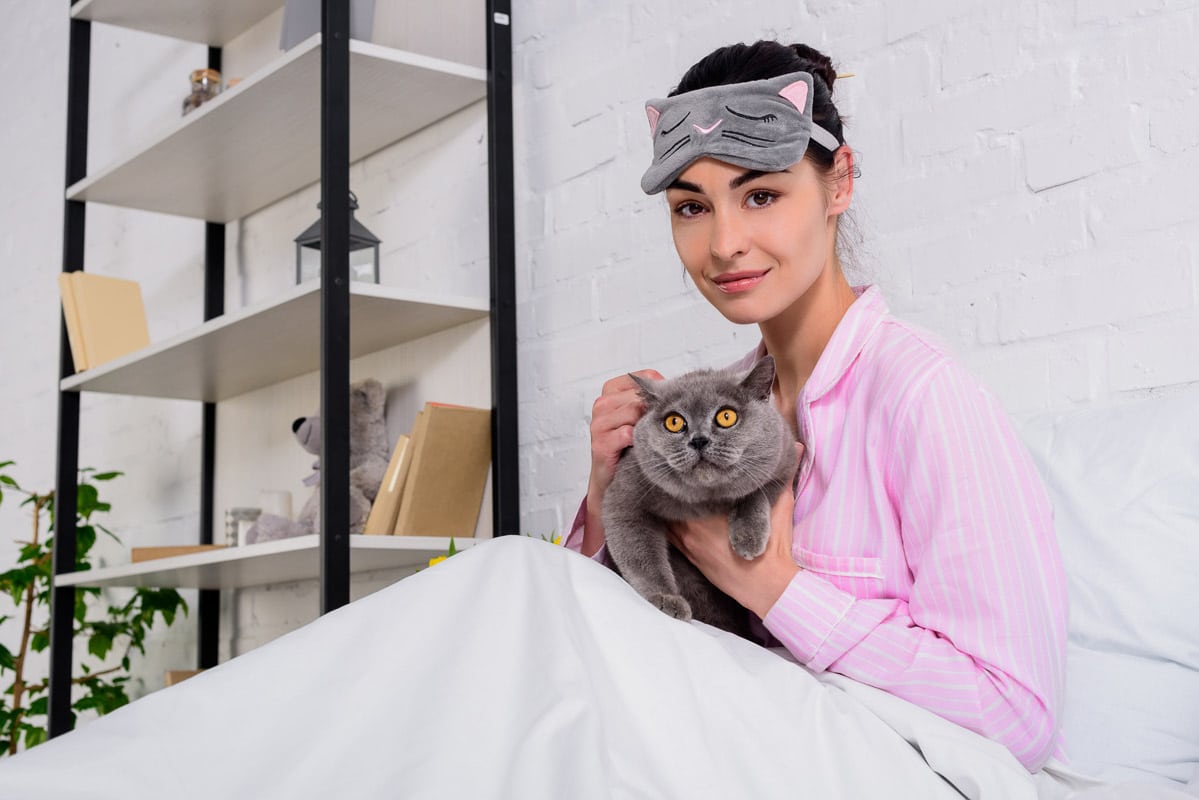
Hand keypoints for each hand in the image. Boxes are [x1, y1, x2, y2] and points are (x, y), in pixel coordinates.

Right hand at [581, 369, 664, 554]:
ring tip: (646, 439)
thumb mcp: (643, 416)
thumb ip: (655, 400)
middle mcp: (602, 403)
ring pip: (633, 412)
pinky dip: (635, 441)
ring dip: (645, 428)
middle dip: (654, 412)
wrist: (613, 477)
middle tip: (661, 428)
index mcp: (612, 390)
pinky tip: (636, 448)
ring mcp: (599, 422)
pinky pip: (626, 434)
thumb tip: (682, 387)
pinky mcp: (600, 443)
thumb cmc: (631, 443)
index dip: (661, 392)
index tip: (667, 409)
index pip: (643, 378)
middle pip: (639, 397)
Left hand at [669, 443, 804, 617]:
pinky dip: (667, 521)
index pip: (692, 482)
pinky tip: (666, 512)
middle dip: (676, 484)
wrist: (767, 587)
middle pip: (675, 496)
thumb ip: (782, 475)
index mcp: (715, 508)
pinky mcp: (689, 555)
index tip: (688, 458)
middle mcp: (695, 524)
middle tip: (673, 468)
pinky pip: (669, 533)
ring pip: (668, 514)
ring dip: (668, 503)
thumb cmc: (773, 548)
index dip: (689, 470)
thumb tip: (796, 445)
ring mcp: (689, 541)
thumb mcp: (780, 507)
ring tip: (666, 486)